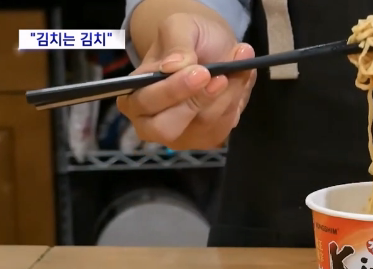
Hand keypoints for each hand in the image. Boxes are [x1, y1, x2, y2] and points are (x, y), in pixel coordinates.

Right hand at [117, 13, 256, 150]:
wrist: (212, 48)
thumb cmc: (187, 39)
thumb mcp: (180, 27)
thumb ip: (175, 43)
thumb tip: (172, 66)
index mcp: (133, 95)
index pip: (146, 103)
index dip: (173, 91)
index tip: (202, 72)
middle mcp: (150, 122)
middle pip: (167, 128)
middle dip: (198, 102)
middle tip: (221, 77)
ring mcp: (180, 135)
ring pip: (203, 125)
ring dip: (226, 95)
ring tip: (239, 65)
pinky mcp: (206, 139)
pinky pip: (223, 126)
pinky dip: (235, 101)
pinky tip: (239, 80)